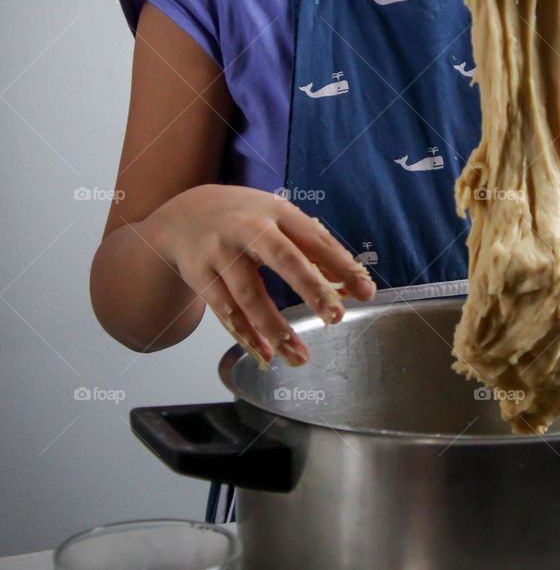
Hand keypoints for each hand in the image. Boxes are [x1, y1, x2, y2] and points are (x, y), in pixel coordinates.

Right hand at [148, 185, 375, 367]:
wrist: (184, 215)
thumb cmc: (246, 219)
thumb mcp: (277, 219)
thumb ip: (311, 247)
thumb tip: (348, 283)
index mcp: (276, 213)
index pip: (315, 239)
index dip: (342, 266)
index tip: (366, 292)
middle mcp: (247, 228)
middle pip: (283, 259)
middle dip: (311, 288)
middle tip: (335, 318)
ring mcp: (220, 252)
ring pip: (249, 295)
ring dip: (276, 329)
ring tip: (300, 356)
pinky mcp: (199, 275)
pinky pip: (225, 312)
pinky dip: (246, 336)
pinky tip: (266, 354)